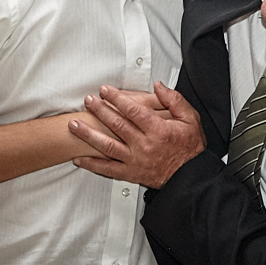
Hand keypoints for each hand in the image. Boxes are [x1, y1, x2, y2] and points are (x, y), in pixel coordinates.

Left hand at [69, 82, 205, 187]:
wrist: (190, 177)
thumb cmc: (190, 149)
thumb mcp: (190, 119)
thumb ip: (174, 100)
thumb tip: (158, 87)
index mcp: (158, 130)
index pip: (132, 110)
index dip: (116, 98)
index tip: (105, 90)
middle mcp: (144, 145)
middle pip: (116, 124)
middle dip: (99, 110)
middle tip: (88, 101)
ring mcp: (135, 161)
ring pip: (107, 146)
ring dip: (88, 134)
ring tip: (74, 124)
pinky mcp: (130, 174)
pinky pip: (107, 169)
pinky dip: (91, 164)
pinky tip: (79, 158)